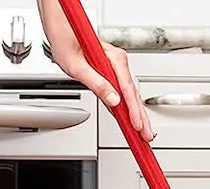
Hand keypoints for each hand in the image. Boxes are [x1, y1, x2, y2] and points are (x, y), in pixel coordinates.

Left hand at [37, 0, 154, 140]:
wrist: (63, 30)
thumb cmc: (68, 42)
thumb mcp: (77, 66)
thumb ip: (96, 83)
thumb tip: (113, 100)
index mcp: (114, 59)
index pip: (127, 90)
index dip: (133, 110)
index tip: (136, 125)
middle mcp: (118, 63)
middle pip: (133, 95)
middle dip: (141, 117)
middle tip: (146, 137)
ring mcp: (117, 69)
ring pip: (130, 95)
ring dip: (138, 114)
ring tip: (144, 132)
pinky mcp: (112, 74)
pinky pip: (124, 93)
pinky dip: (129, 107)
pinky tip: (133, 119)